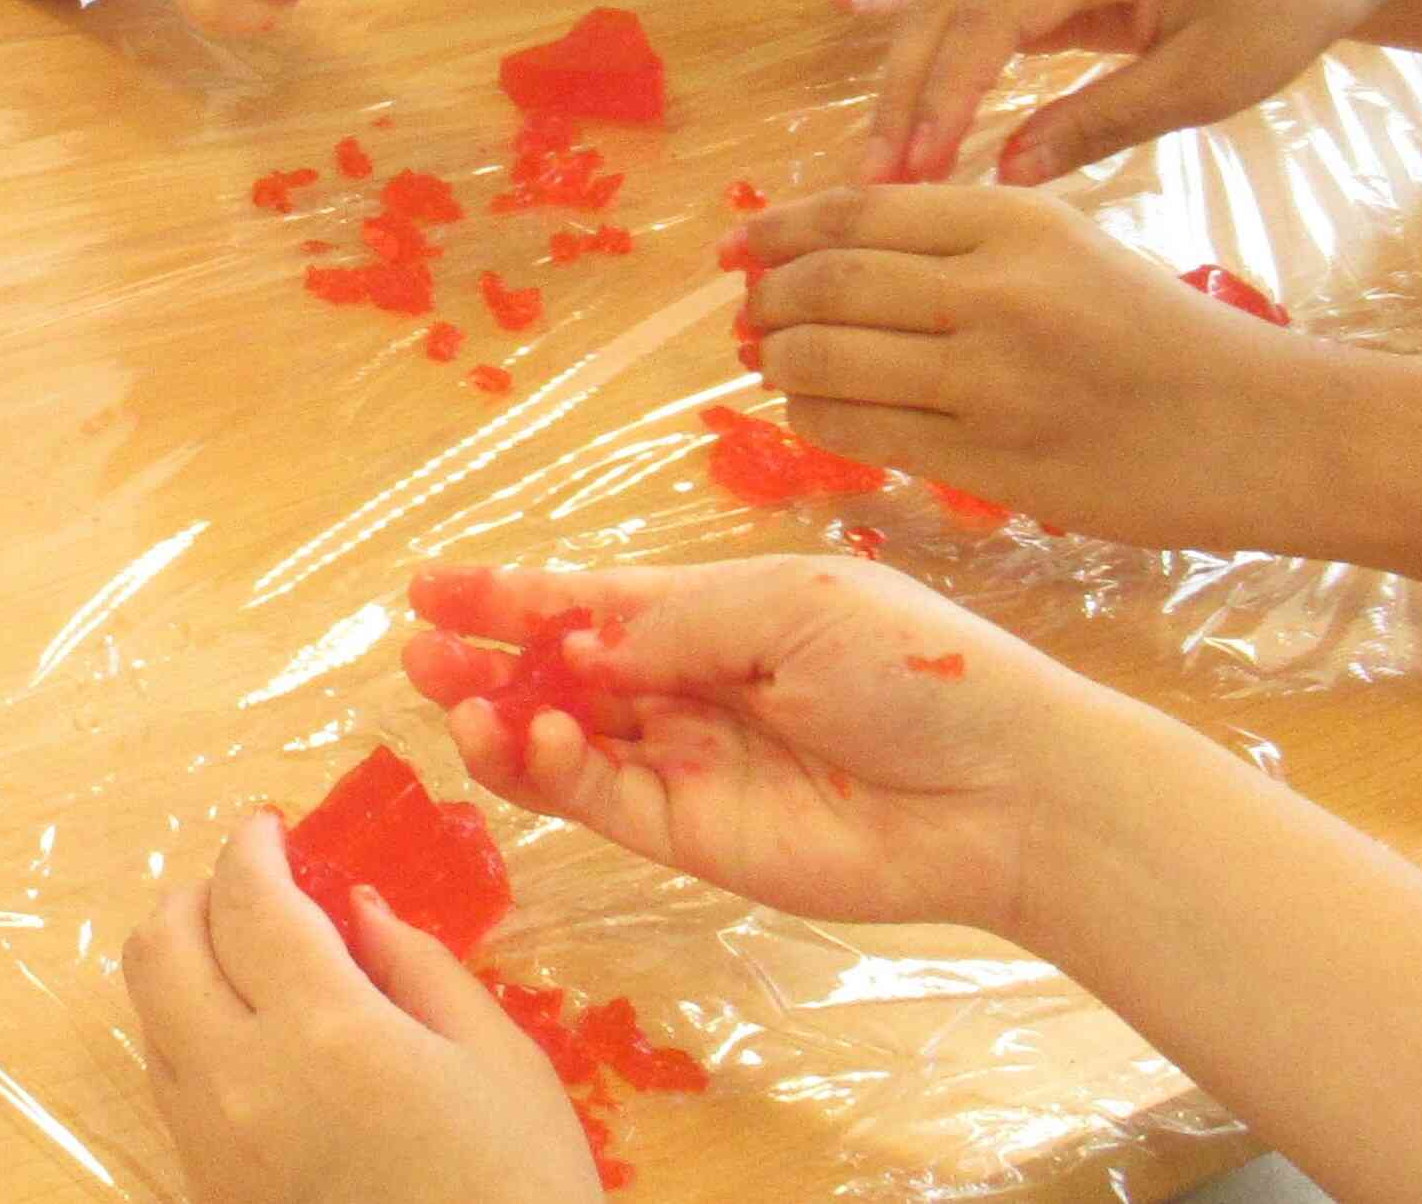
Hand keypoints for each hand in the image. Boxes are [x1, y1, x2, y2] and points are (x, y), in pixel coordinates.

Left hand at [122, 809, 603, 1203]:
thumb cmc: (518, 1186)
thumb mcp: (496, 1059)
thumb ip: (416, 964)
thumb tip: (354, 907)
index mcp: (324, 1032)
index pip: (246, 900)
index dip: (251, 845)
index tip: (269, 825)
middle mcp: (241, 1083)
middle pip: (161, 948)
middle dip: (198, 894)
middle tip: (252, 884)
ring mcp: (213, 1146)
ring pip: (151, 1015)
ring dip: (187, 963)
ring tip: (254, 958)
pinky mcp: (209, 1192)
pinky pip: (170, 1084)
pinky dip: (194, 1032)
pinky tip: (257, 1035)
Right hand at [405, 557, 1114, 940]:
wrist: (1003, 789)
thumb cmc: (913, 667)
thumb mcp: (788, 605)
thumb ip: (669, 621)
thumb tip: (574, 634)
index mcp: (712, 613)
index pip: (590, 600)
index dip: (509, 593)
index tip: (429, 586)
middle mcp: (685, 685)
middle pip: (559, 671)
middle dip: (485, 658)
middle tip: (417, 651)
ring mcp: (685, 763)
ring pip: (564, 740)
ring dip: (503, 719)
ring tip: (454, 701)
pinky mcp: (694, 835)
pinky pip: (600, 800)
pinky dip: (552, 772)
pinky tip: (536, 741)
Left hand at [730, 185, 1314, 551]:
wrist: (1260, 429)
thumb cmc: (1159, 334)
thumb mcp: (1067, 247)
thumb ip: (960, 241)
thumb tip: (827, 250)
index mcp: (1016, 220)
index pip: (857, 211)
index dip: (779, 231)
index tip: (737, 249)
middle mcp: (996, 290)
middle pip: (828, 283)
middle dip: (766, 301)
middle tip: (747, 315)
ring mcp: (991, 380)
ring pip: (829, 360)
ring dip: (778, 363)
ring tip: (770, 363)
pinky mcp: (991, 460)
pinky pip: (863, 432)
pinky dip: (816, 418)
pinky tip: (811, 412)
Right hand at [864, 0, 1380, 184]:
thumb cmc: (1276, 12)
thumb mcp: (1204, 83)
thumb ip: (1100, 122)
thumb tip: (1005, 176)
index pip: (993, 10)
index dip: (949, 91)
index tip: (922, 167)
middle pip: (947, 1)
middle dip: (907, 93)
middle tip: (877, 178)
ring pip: (943, 5)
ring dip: (912, 85)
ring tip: (887, 166)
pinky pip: (970, 9)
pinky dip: (942, 69)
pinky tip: (924, 130)